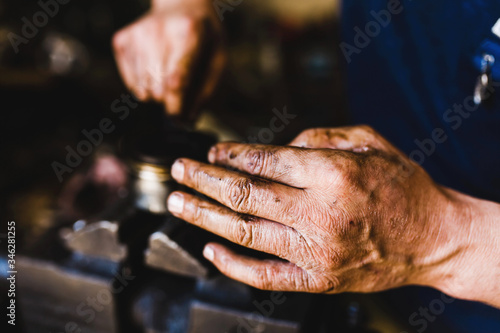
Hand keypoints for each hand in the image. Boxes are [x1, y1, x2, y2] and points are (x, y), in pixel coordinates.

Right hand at [112, 0, 224, 116]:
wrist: (180, 3)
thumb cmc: (203, 37)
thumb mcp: (218, 59)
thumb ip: (206, 91)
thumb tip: (186, 120)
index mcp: (189, 32)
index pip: (177, 79)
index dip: (176, 105)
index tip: (178, 119)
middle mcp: (158, 31)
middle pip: (157, 88)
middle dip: (168, 101)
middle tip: (179, 95)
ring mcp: (136, 35)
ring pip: (141, 88)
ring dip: (156, 94)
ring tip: (167, 78)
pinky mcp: (121, 40)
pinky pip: (130, 82)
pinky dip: (143, 85)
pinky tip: (154, 70)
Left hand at [167, 125, 496, 305]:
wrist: (434, 238)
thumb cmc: (402, 185)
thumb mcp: (369, 141)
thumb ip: (318, 136)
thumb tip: (274, 147)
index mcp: (332, 173)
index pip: (263, 161)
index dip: (230, 154)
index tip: (210, 151)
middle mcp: (319, 213)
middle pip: (243, 194)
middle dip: (203, 180)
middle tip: (177, 170)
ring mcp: (316, 251)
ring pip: (244, 232)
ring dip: (204, 216)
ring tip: (177, 203)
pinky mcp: (317, 280)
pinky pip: (265, 276)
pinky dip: (232, 265)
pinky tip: (210, 249)